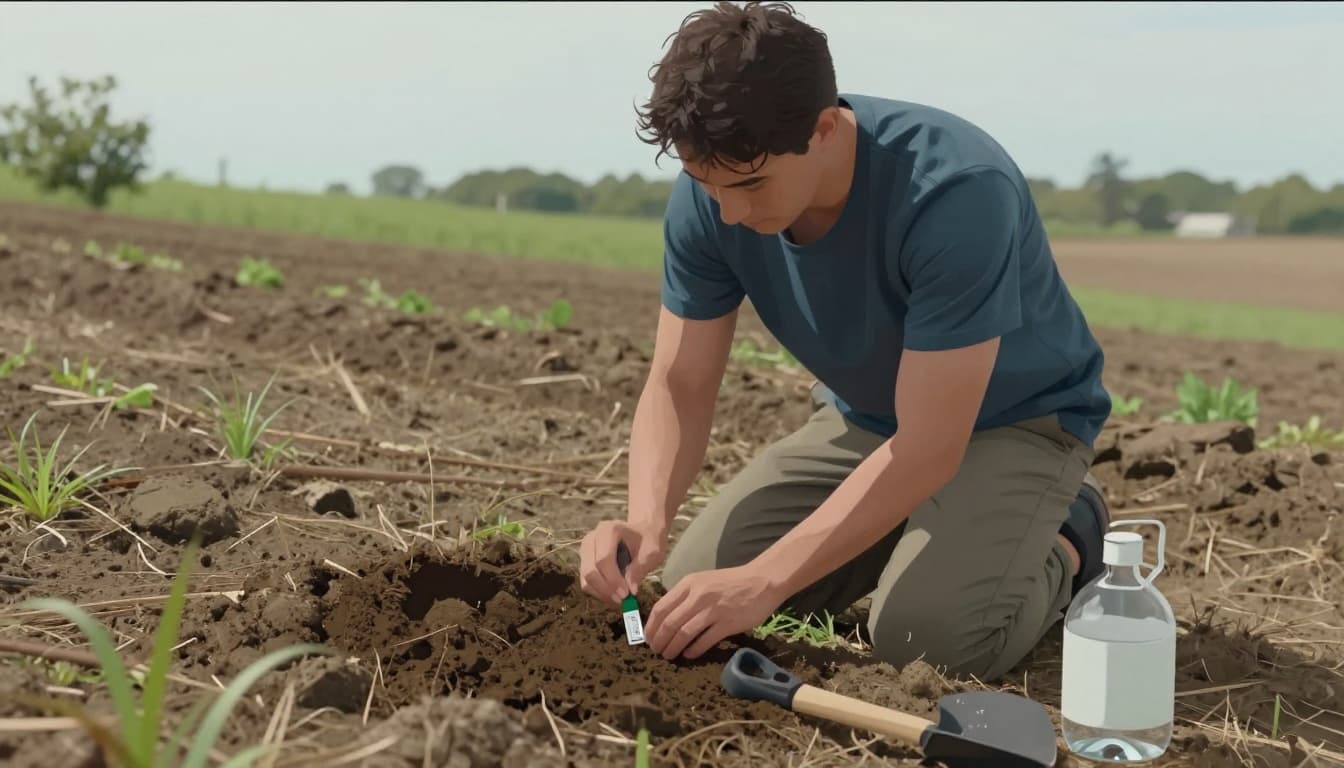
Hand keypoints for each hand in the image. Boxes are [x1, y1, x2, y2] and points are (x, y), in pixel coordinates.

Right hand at [579, 519, 664, 604]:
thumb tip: (630, 590)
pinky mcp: (585, 561)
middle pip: (590, 570)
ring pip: (586, 578)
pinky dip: (598, 592)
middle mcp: (592, 538)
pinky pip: (586, 582)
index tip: (627, 594)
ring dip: (602, 593)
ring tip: (620, 599)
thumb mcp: (652, 552)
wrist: (643, 532)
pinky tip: (614, 594)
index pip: (603, 560)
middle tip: (622, 600)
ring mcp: (586, 550)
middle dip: (605, 589)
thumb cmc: (649, 540)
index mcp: (608, 530)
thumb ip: (640, 569)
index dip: (613, 580)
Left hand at [644, 565, 783, 660]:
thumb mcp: (703, 581)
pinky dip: (693, 650)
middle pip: (670, 623)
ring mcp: (713, 610)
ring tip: (668, 655)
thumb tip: (666, 618)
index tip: (648, 638)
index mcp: (689, 584)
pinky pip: (704, 640)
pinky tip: (689, 655)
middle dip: (659, 640)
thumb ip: (685, 596)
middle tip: (656, 651)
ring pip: (684, 633)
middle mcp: (698, 596)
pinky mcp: (728, 624)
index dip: (651, 626)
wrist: (762, 581)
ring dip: (672, 648)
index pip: (661, 607)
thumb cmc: (731, 582)